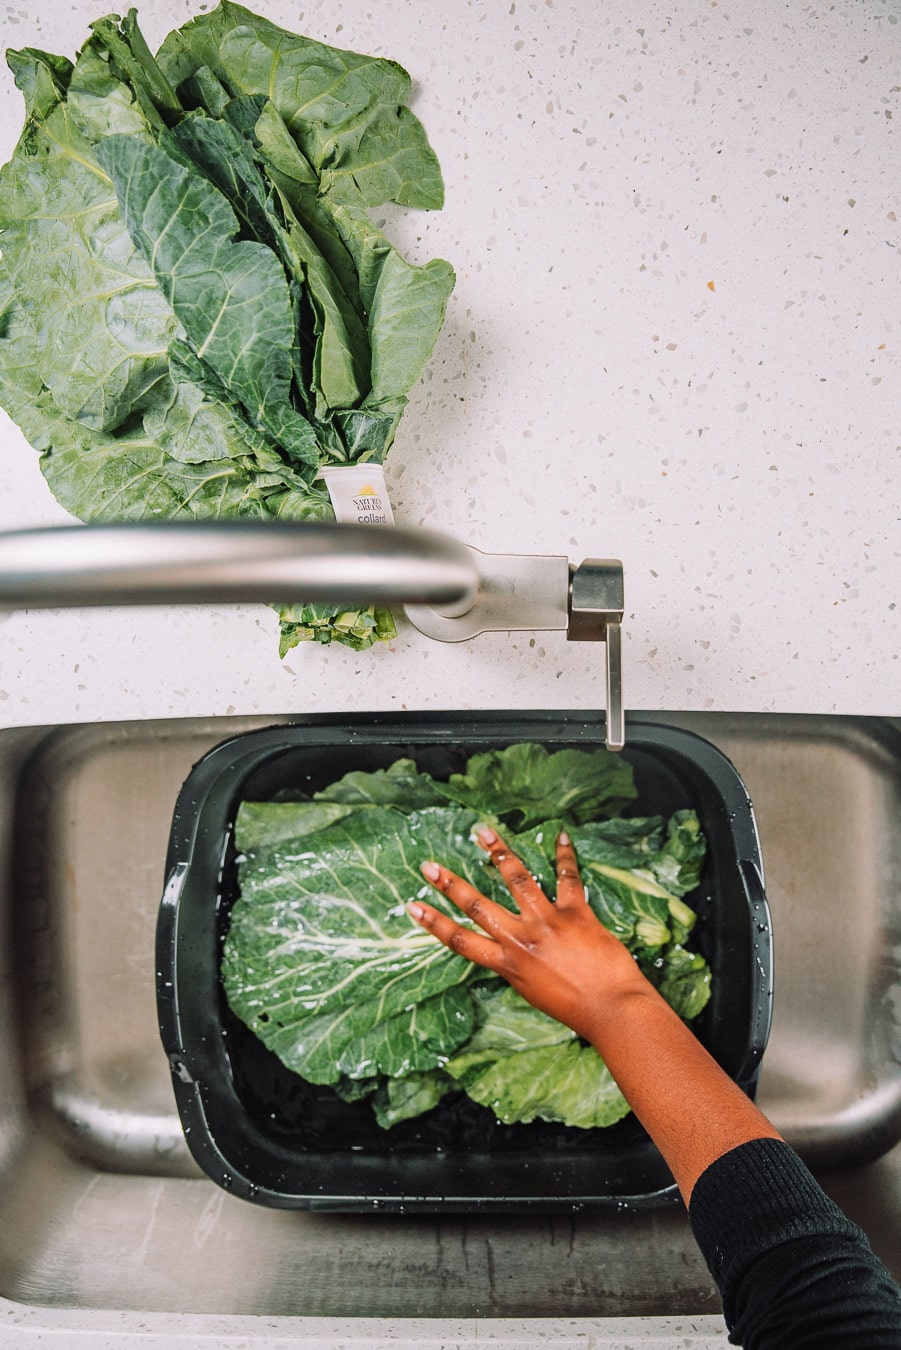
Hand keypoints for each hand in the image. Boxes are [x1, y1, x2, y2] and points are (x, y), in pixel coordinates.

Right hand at [408, 825, 647, 1043]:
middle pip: (478, 906)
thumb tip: (507, 949)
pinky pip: (568, 878)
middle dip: (450, 884)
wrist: (612, 1009)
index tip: (413, 906)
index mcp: (508, 964)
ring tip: (483, 831)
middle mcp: (522, 941)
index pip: (461, 942)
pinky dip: (565, 855)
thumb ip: (516, 966)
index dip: (435, 924)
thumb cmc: (575, 1008)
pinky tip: (561, 836)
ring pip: (517, 880)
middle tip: (428, 865)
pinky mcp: (575, 913)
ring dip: (498, 852)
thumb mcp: (531, 991)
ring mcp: (548, 923)